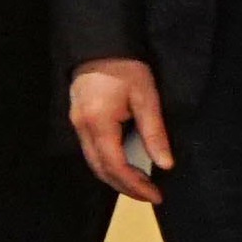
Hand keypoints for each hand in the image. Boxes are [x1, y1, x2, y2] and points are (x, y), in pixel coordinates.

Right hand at [68, 59, 170, 204]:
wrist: (101, 45)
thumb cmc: (126, 68)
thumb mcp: (146, 98)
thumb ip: (154, 132)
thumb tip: (165, 164)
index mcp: (99, 123)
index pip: (115, 165)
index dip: (135, 185)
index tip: (156, 195)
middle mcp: (82, 128)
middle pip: (100, 170)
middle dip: (125, 187)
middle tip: (151, 196)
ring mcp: (77, 125)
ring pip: (93, 163)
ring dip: (116, 178)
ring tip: (140, 185)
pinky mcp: (79, 120)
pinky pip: (91, 151)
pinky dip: (108, 164)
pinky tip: (126, 165)